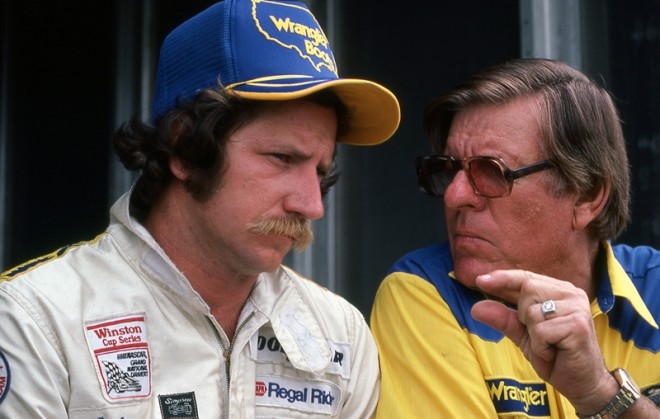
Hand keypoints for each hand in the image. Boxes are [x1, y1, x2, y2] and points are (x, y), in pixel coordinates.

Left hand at [470, 269, 618, 412]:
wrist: (582, 384)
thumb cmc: (555, 356)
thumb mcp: (523, 335)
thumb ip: (503, 319)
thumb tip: (475, 307)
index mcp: (559, 291)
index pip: (526, 277)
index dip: (503, 278)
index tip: (479, 280)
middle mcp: (571, 294)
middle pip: (527, 289)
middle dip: (523, 315)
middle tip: (540, 335)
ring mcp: (577, 307)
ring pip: (532, 311)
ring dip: (533, 335)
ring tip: (550, 345)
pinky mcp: (578, 325)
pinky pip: (541, 331)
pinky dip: (541, 347)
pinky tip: (556, 352)